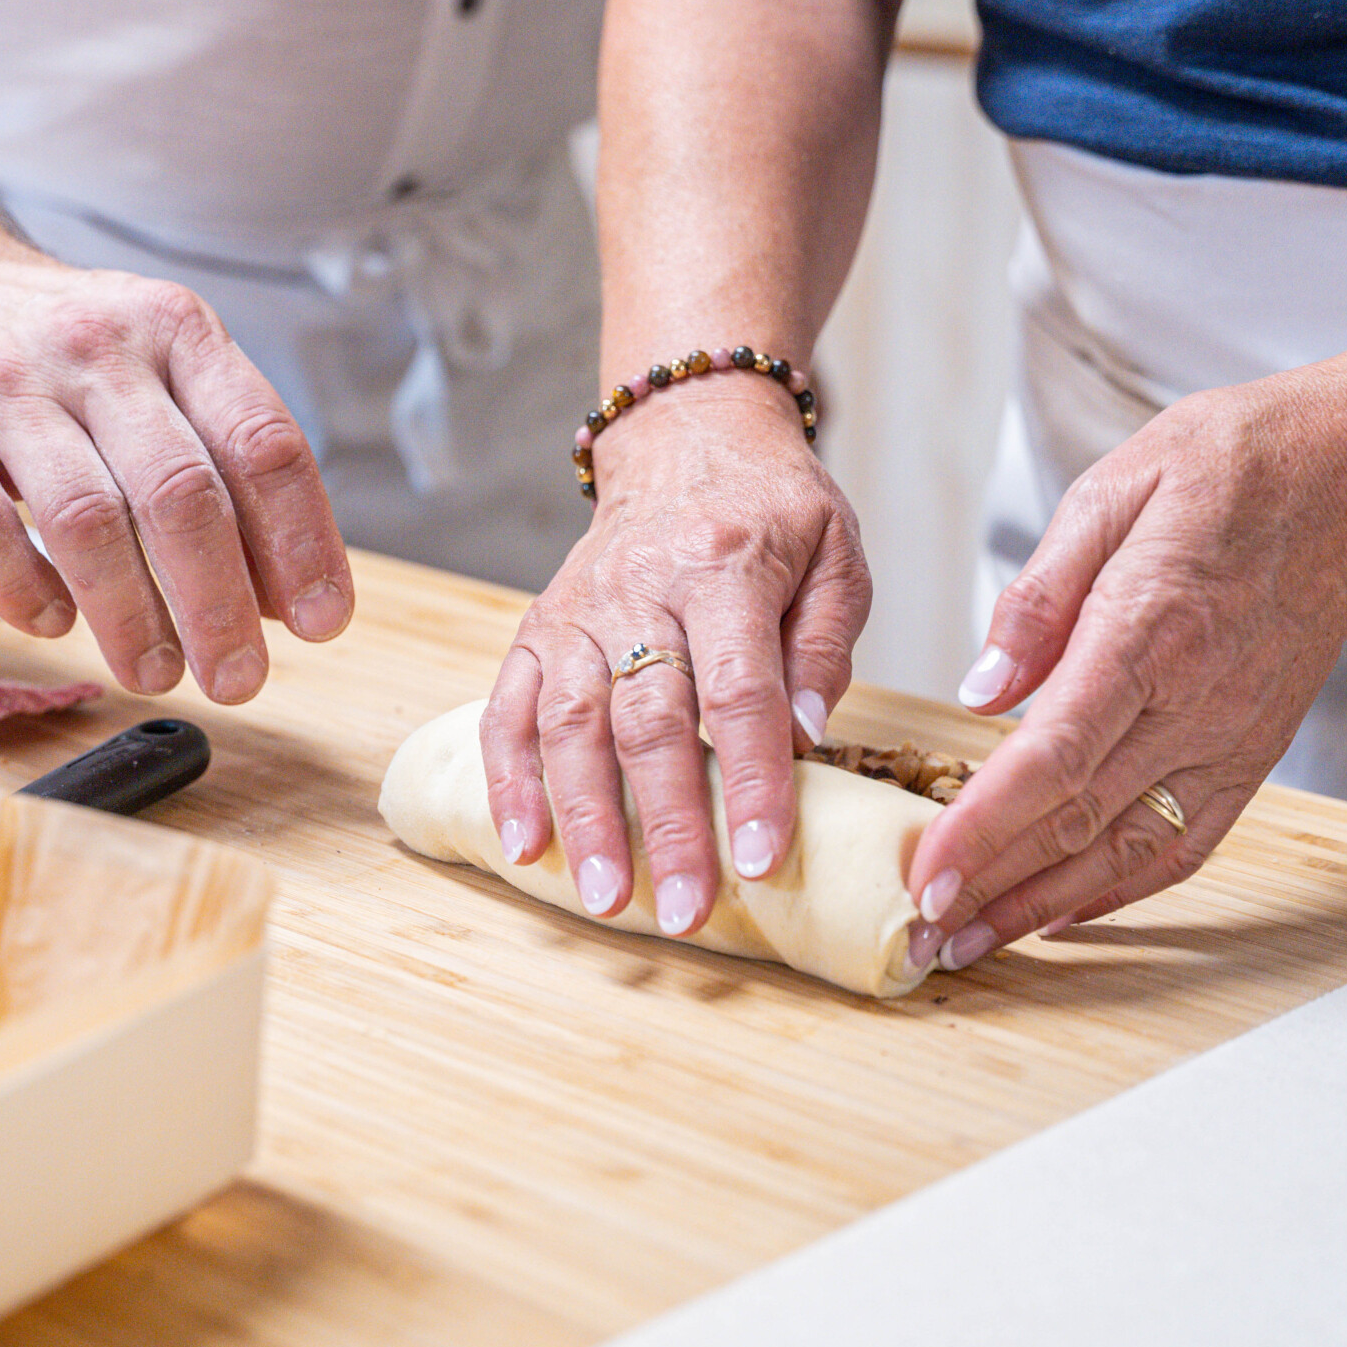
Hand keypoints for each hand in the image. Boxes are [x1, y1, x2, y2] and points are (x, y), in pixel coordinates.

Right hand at [0, 237, 352, 698]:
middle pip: (180, 490)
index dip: (301, 541)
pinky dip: (21, 589)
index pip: (262, 441)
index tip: (323, 622)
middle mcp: (97, 348)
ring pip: (85, 517)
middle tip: (240, 679)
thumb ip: (224, 469)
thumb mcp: (161, 373)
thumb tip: (284, 599)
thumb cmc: (64, 356)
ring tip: (156, 672)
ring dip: (130, 615)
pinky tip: (55, 621)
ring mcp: (5, 384)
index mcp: (177, 331)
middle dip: (219, 605)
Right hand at [479, 382, 870, 936]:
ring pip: (570, 722)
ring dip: (584, 817)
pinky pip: (509, 709)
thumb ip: (825, 647)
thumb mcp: (837, 557)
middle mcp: (641, 590)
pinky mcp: (538, 629)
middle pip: (648, 719)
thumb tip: (806, 738)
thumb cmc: (772, 511)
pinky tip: (524, 846)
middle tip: (680, 908)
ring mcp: (579, 611)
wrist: (686, 438)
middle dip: (665, 824)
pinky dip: (510, 781)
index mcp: (726, 568)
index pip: (740, 690)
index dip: (751, 780)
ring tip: (605, 898)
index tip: (762, 860)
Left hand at [908, 319, 1346, 969]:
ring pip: (1124, 854)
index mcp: (1151, 630)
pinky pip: (1181, 847)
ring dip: (1040, 910)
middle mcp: (1196, 703)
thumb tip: (981, 693)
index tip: (926, 874)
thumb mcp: (1113, 489)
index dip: (985, 828)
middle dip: (989, 887)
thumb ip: (1039, 597)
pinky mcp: (1252, 757)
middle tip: (918, 932)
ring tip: (968, 944)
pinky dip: (1115, 893)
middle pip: (1077, 822)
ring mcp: (1230, 740)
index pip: (1054, 757)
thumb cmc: (1235, 467)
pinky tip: (1056, 915)